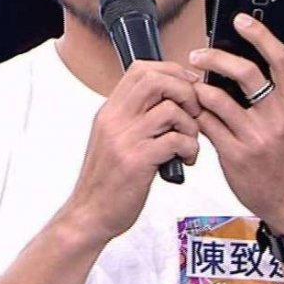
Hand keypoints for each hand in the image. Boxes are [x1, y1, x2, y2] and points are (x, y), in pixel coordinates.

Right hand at [68, 61, 200, 242]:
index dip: (171, 72)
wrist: (89, 214)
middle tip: (193, 113)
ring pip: (171, 110)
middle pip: (156, 80)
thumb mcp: (112, 139)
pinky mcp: (137, 162)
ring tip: (189, 143)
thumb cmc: (106, 180)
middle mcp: (115, 120)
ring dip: (191, 125)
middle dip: (185, 92)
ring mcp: (125, 140)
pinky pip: (176, 140)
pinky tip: (186, 159)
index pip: (141, 70)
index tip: (187, 86)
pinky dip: (190, 148)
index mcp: (110, 111)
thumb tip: (165, 99)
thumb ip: (132, 117)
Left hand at [190, 13, 283, 233]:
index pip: (280, 59)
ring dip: (199, 88)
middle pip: (245, 73)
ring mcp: (256, 137)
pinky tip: (194, 112)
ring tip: (192, 86)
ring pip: (218, 99)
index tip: (240, 21)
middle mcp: (278, 119)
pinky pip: (208, 125)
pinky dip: (197, 114)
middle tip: (199, 55)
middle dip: (216, 57)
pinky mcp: (235, 155)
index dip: (259, 35)